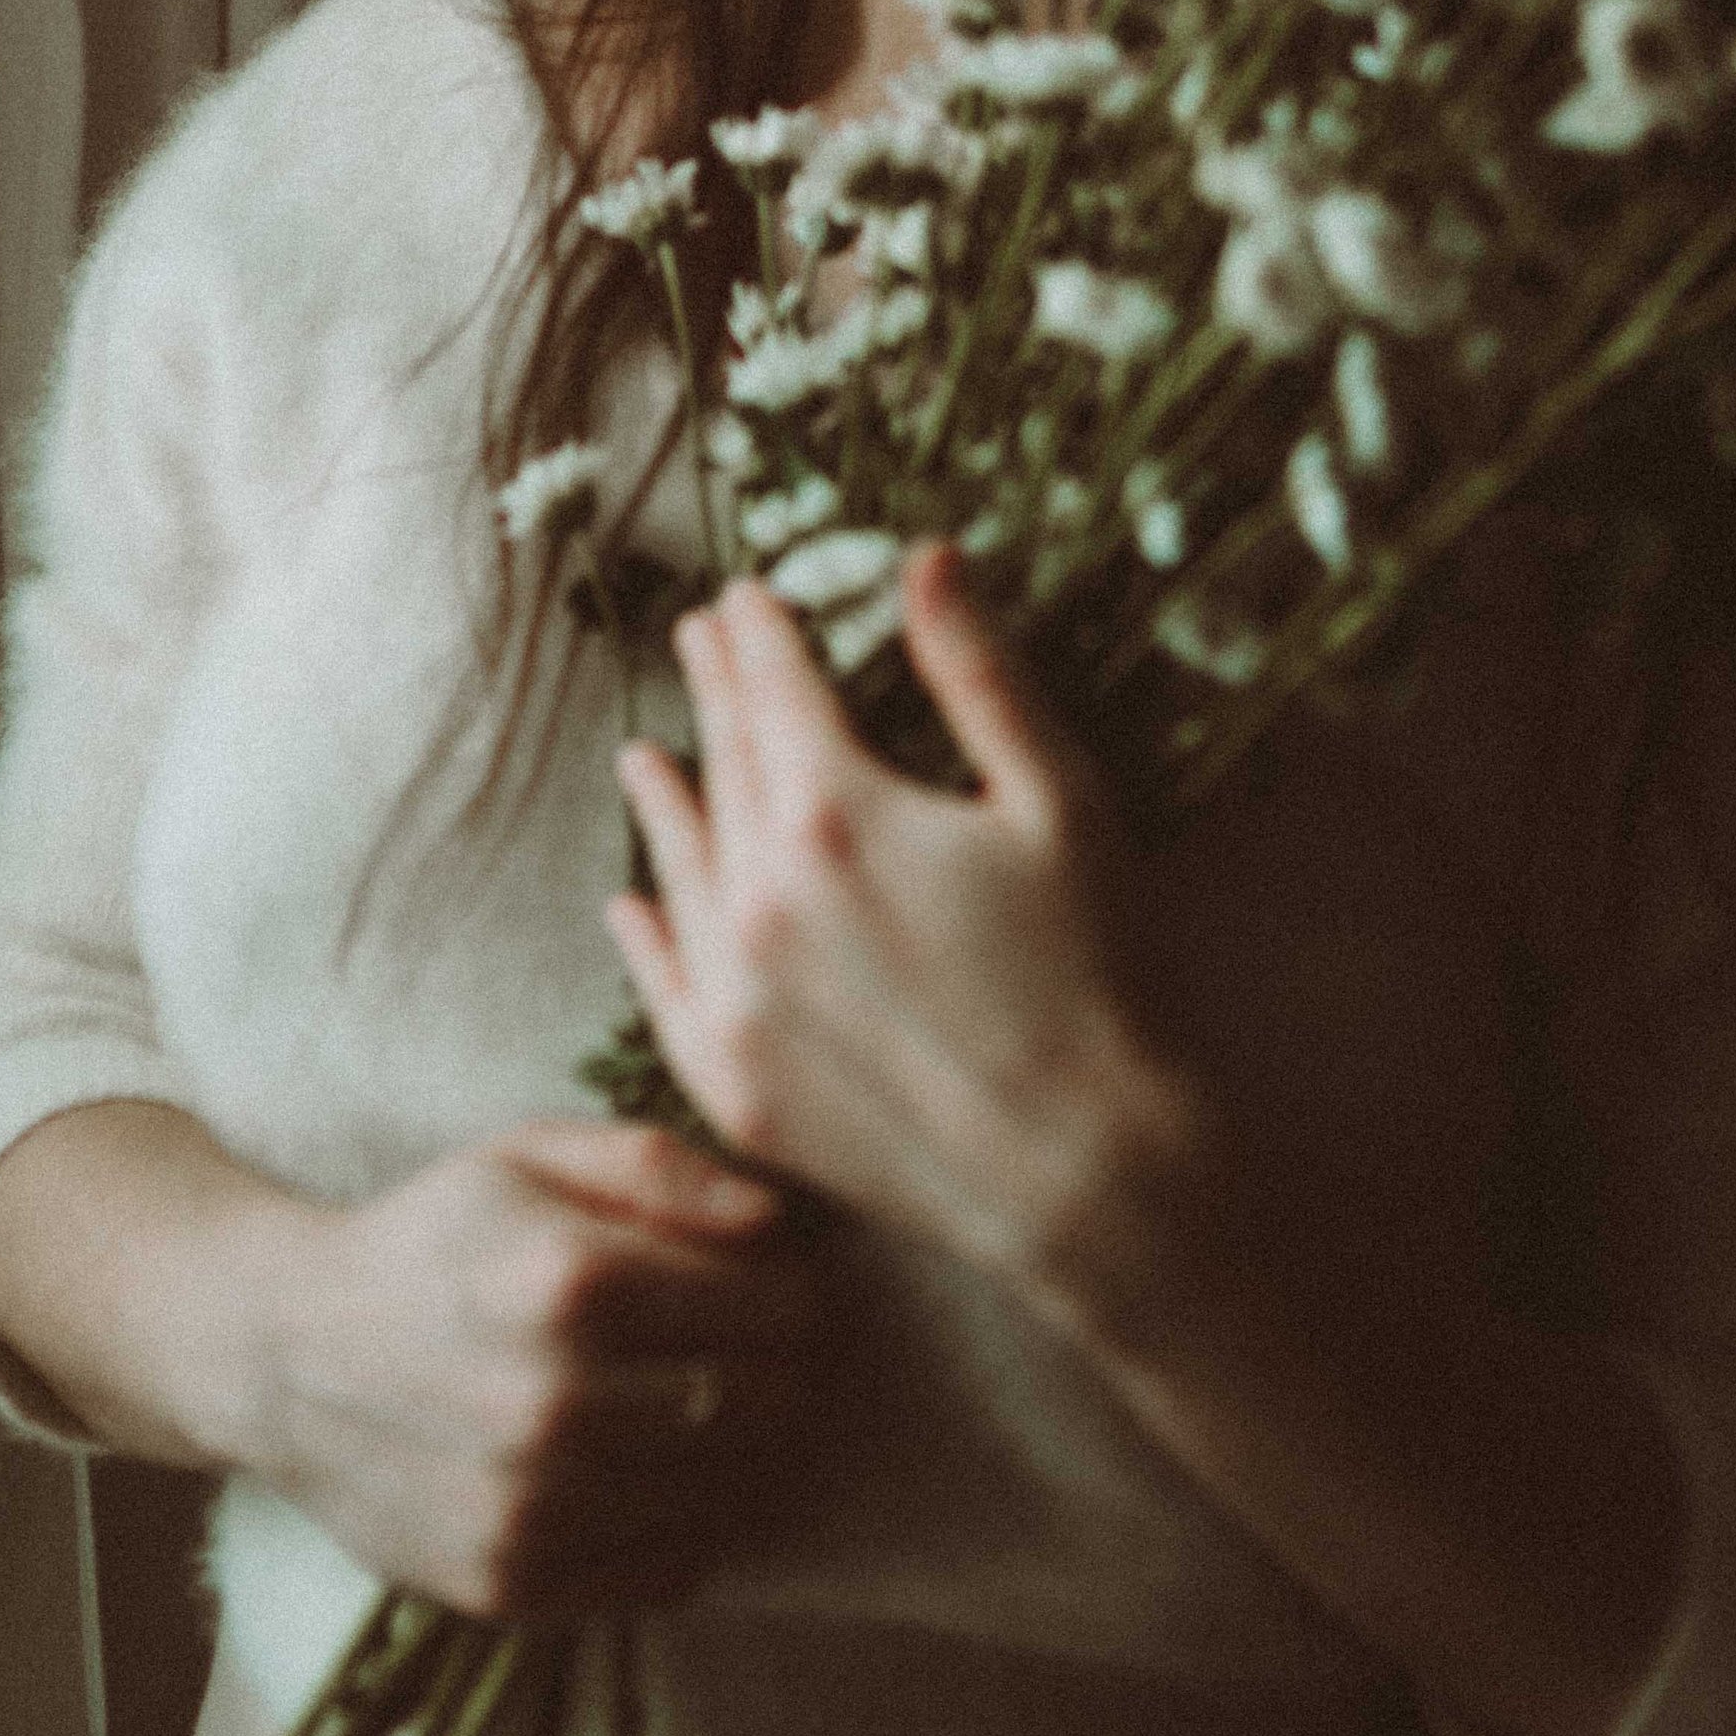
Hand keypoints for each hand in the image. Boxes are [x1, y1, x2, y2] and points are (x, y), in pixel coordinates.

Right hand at [252, 1119, 815, 1618]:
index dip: (794, 1295)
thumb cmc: (435, 1238)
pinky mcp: (509, 1584)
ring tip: (693, 1408)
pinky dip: (681, 1526)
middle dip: (777, 1373)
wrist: (284, 1354)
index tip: (769, 1289)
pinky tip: (640, 1472)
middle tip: (742, 1353)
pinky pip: (670, 1572)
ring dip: (736, 1453)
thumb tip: (776, 1221)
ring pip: (729, 1494)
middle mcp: (552, 1404)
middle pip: (767, 1405)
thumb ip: (663, 1169)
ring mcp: (528, 1507)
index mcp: (570, 1281)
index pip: (780, 1310)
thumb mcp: (534, 1155)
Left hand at [606, 543, 1203, 1294]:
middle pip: (724, 770)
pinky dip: (646, 937)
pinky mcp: (735, 1089)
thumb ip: (981, 675)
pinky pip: (666, 991)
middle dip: (714, 698)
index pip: (777, 695)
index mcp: (837, 815)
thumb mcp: (1060, 801)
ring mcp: (735, 1002)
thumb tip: (927, 558)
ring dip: (662, 806)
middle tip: (697, 642)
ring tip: (640, 757)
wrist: (1092, 1176)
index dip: (760, 638)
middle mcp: (759, 901)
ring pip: (682, 874)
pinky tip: (633, 902)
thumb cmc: (1101, 978)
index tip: (741, 597)